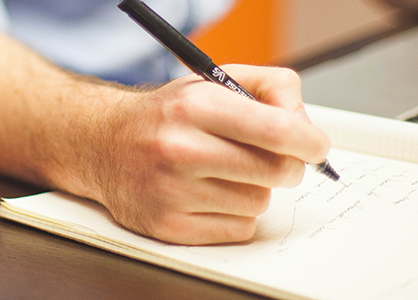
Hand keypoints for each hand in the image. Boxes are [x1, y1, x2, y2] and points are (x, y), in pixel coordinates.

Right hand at [57, 65, 330, 244]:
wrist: (102, 144)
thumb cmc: (167, 115)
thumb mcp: (214, 81)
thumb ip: (271, 88)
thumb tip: (306, 126)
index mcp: (194, 106)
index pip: (276, 130)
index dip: (309, 141)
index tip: (315, 146)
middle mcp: (179, 149)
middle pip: (276, 171)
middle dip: (287, 165)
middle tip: (274, 159)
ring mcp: (171, 192)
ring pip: (258, 202)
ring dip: (254, 190)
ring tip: (226, 173)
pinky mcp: (167, 226)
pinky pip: (238, 229)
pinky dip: (235, 215)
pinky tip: (211, 195)